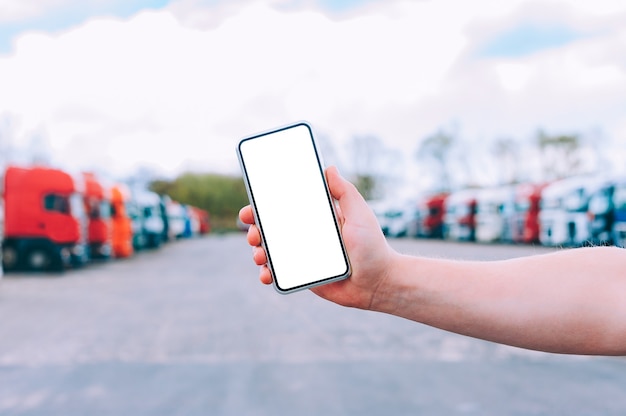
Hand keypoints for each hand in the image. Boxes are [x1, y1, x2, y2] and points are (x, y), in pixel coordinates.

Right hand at [238, 166, 396, 309]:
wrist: (379, 282)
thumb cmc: (373, 246)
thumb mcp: (359, 214)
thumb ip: (344, 192)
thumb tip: (329, 167)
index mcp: (316, 218)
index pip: (284, 207)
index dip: (264, 206)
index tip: (253, 205)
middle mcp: (306, 235)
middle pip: (270, 229)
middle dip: (255, 229)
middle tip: (253, 232)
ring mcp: (302, 257)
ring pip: (270, 251)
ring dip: (258, 250)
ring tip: (260, 254)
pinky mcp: (303, 277)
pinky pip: (280, 274)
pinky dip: (267, 273)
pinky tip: (266, 274)